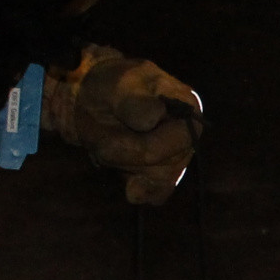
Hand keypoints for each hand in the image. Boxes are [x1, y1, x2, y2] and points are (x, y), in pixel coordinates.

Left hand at [48, 46, 203, 204]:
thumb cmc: (109, 86)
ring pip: (159, 181)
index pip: (181, 140)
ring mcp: (176, 157)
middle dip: (129, 156)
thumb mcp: (118, 85)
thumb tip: (153, 119)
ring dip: (126, 168)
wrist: (92, 99)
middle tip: (104, 142)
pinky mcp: (160, 175)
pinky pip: (157, 194)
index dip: (146, 144)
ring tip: (108, 148)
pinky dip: (138, 190)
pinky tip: (125, 181)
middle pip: (168, 165)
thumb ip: (134, 102)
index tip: (113, 136)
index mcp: (188, 108)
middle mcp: (187, 136)